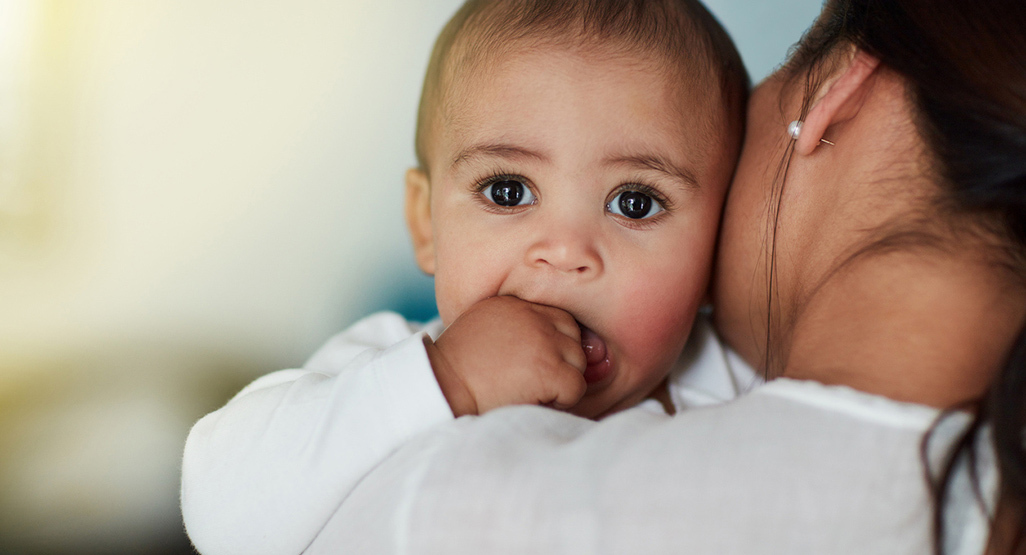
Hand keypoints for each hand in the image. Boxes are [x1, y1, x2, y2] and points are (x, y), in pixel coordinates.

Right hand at [425, 296, 587, 416]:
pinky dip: (562, 401)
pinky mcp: (549, 370)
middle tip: (533, 379)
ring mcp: (543, 341)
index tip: (533, 363)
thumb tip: (548, 341)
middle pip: (573, 337)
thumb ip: (514, 325)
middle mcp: (533, 316)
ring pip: (578, 362)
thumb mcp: (481, 326)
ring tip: (531, 389)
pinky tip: (535, 400)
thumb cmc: (457, 368)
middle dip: (561, 361)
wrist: (443, 389)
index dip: (553, 344)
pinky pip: (576, 387)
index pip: (558, 319)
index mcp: (515, 304)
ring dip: (561, 381)